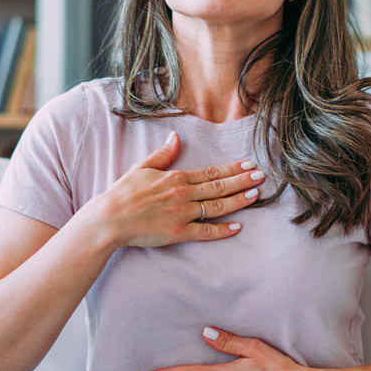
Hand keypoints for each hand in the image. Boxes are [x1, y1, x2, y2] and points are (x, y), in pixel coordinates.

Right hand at [89, 131, 263, 247]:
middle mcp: (183, 194)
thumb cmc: (123, 193)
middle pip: (219, 186)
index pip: (211, 171)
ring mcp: (182, 214)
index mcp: (176, 178)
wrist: (109, 219)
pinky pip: (205, 231)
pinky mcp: (179, 233)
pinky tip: (237, 227)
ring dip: (238, 200)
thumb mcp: (142, 167)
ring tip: (256, 195)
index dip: (232, 168)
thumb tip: (176, 137)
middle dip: (242, 180)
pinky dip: (222, 230)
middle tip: (261, 176)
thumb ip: (163, 154)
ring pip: (217, 206)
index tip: (249, 163)